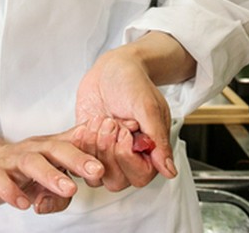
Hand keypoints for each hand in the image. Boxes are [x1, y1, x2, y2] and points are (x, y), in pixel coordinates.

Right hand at [0, 96, 104, 214]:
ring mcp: (12, 161)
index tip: (109, 159)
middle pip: (55, 150)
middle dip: (77, 159)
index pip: (72, 145)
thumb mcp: (51, 163)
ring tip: (69, 190)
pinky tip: (24, 203)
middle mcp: (32, 150)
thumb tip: (101, 163)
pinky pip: (1, 181)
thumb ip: (73, 166)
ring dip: (51, 175)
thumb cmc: (25, 166)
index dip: (91, 150)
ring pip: (30, 163)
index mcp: (48, 146)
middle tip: (96, 171)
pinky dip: (12, 192)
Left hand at [72, 32, 192, 190]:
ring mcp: (106, 152)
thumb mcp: (147, 106)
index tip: (124, 131)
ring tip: (99, 120)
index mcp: (149, 150)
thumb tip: (169, 170)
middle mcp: (128, 156)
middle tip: (111, 122)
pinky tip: (86, 124)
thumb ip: (157, 138)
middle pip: (116, 180)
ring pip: (95, 175)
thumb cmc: (133, 82)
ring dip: (93, 146)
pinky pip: (79, 160)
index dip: (127, 157)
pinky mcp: (88, 146)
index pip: (140, 176)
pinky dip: (80, 143)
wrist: (111, 68)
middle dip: (108, 149)